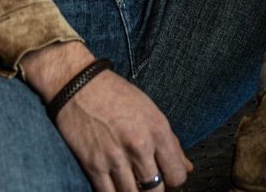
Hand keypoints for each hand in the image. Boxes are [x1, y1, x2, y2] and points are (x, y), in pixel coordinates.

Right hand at [19, 41, 192, 189]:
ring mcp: (116, 158)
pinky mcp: (93, 165)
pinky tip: (115, 186)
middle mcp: (139, 146)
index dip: (172, 180)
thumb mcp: (151, 111)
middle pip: (156, 191)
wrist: (78, 85)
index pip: (176, 175)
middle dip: (154, 190)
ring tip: (131, 182)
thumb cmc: (116, 95)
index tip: (165, 177)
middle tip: (147, 182)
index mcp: (158, 131)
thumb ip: (172, 142)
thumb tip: (187, 167)